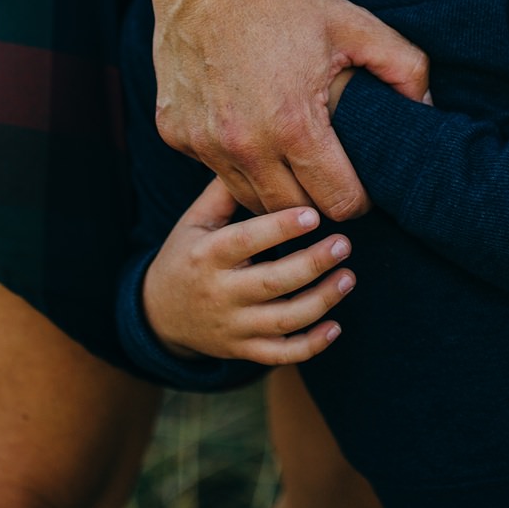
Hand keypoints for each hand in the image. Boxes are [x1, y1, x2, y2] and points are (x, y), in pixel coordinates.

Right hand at [143, 179, 356, 364]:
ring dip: (321, 301)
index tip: (314, 213)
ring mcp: (233, 326)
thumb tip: (257, 153)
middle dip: (312, 263)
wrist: (160, 315)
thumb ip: (224, 192)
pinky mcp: (244, 350)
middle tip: (343, 243)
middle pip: (273, 283)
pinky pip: (281, 354)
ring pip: (283, 321)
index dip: (281, 228)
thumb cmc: (187, 255)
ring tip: (348, 277)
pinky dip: (311, 345)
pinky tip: (336, 326)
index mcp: (207, 255)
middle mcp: (220, 293)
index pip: (246, 240)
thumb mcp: (194, 221)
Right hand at [153, 0, 424, 218]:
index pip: (339, 203)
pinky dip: (235, 162)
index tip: (362, 184)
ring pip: (249, 199)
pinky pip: (214, 169)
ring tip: (294, 161)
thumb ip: (406, 68)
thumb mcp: (356, 26)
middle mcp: (244, 145)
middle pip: (294, 214)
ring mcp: (203, 142)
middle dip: (319, 204)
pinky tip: (249, 130)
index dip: (359, 200)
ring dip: (275, 190)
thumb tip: (429, 109)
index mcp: (293, 126)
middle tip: (331, 176)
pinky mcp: (175, 133)